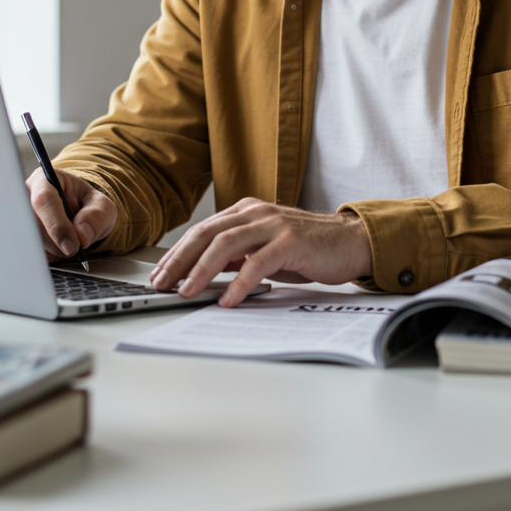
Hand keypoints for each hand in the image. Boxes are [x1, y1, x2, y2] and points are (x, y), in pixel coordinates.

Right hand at [26, 167, 116, 260]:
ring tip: (69, 241)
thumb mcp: (101, 205)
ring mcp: (18, 218)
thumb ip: (96, 215)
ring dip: (53, 251)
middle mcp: (24, 197)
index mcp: (43, 180)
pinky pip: (28, 254)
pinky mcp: (18, 237)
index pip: (44, 199)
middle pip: (32, 225)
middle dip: (57, 242)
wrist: (78, 214)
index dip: (57, 224)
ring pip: (30, 242)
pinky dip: (48, 257)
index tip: (72, 245)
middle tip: (75, 247)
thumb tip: (83, 235)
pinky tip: (58, 248)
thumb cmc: (86, 204)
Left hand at [149, 199, 372, 306]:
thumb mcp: (265, 249)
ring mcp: (273, 225)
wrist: (350, 242)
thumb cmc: (307, 248)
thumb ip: (238, 255)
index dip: (178, 251)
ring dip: (201, 270)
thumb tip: (203, 273)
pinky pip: (257, 262)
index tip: (160, 273)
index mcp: (247, 211)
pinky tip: (227, 299)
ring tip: (187, 292)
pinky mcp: (290, 242)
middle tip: (162, 283)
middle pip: (207, 234)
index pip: (203, 230)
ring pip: (226, 244)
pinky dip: (239, 283)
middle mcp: (256, 213)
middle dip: (180, 260)